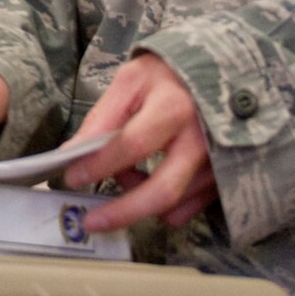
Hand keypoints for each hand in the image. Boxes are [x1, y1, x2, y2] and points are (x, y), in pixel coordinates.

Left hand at [62, 54, 218, 231]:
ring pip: (172, 207)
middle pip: (162, 192)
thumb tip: (73, 154)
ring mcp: (216, 165)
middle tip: (92, 221)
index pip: (132, 145)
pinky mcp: (222, 181)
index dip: (99, 164)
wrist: (217, 74)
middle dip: (122, 213)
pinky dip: (161, 205)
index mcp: (175, 108)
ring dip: (139, 201)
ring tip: (126, 174)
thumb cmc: (170, 76)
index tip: (72, 176)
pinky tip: (150, 180)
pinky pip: (186, 210)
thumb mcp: (132, 81)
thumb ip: (103, 117)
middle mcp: (201, 142)